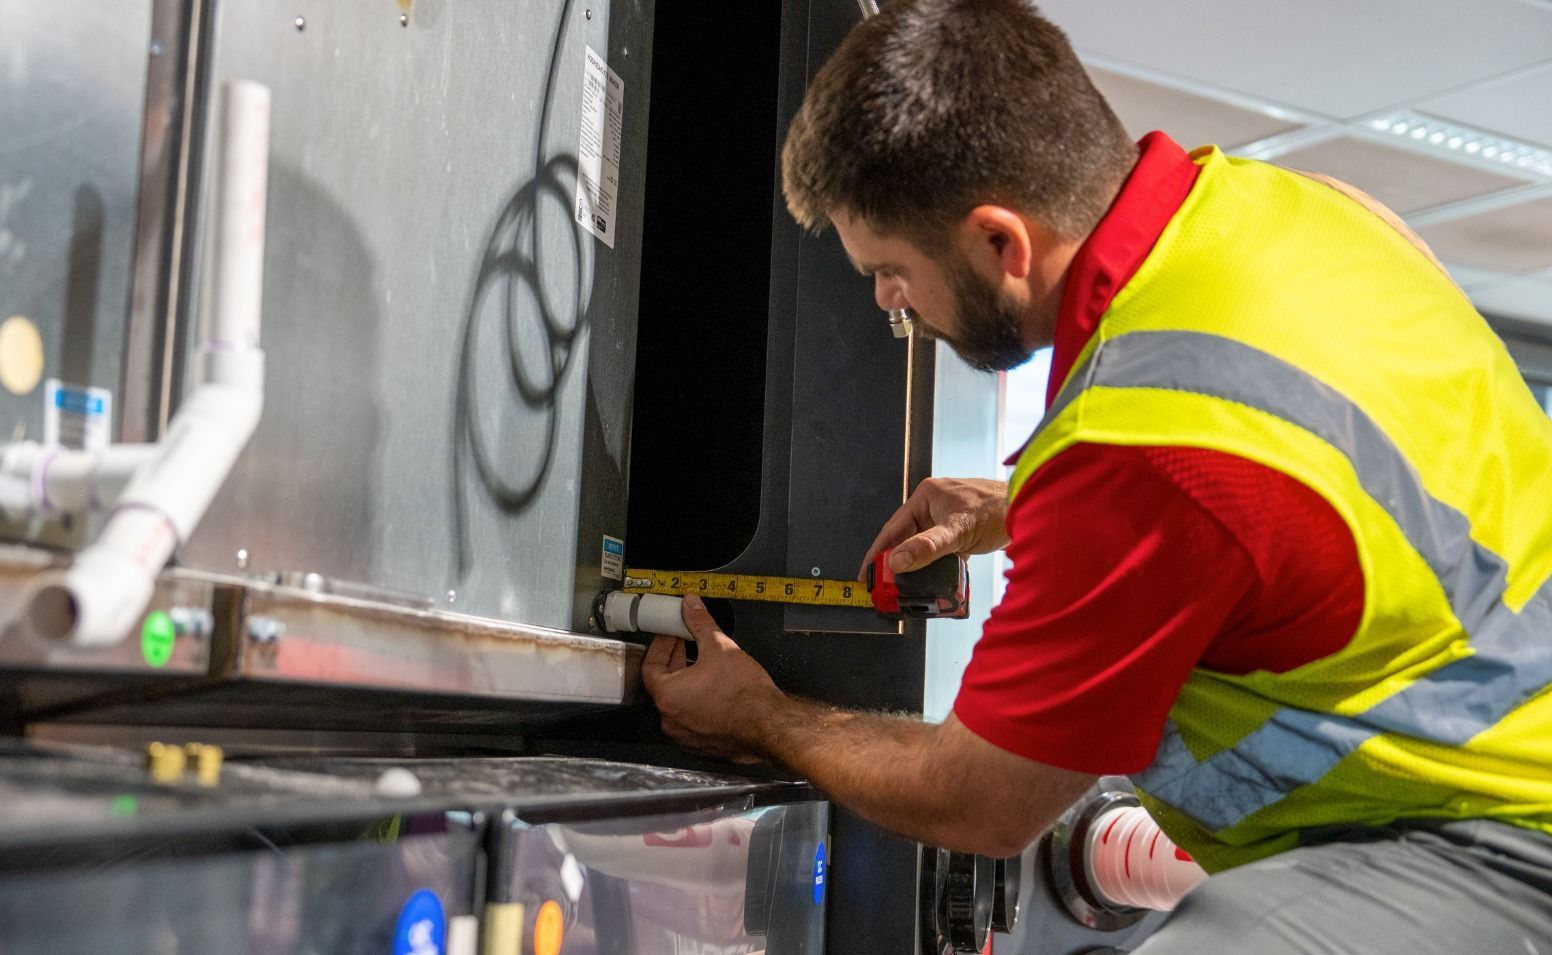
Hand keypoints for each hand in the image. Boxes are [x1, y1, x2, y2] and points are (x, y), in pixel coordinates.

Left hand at [640, 595, 782, 761]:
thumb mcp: (720, 646)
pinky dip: (698, 702)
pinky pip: (692, 719)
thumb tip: (691, 606)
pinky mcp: (702, 745)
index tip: (671, 635)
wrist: (770, 724)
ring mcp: (686, 736)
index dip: (661, 645)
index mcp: (668, 696)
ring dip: (686, 683)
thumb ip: (700, 623)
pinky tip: (714, 690)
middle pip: (663, 684)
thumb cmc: (746, 694)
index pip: (651, 666)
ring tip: (703, 666)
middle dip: (675, 661)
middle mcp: (671, 720)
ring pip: (679, 703)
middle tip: (686, 644)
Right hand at [860, 477, 1009, 576]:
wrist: (1034, 508)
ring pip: (924, 547)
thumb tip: (896, 561)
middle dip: (897, 563)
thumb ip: (926, 547)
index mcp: (926, 496)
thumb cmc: (998, 509)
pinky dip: (937, 567)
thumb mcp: (957, 530)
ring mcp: (948, 518)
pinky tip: (935, 583)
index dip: (878, 552)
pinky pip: (941, 552)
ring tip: (907, 589)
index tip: (867, 573)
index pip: (893, 527)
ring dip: (918, 567)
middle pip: (907, 538)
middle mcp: (934, 505)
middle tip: (886, 587)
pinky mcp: (962, 531)